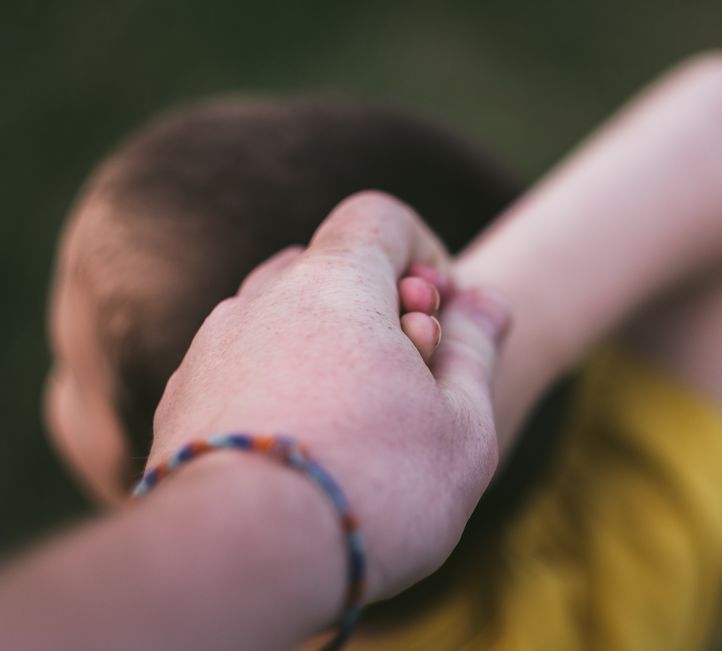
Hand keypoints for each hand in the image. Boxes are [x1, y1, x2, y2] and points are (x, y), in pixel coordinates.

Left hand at [149, 191, 510, 600]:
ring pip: (282, 321)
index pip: (378, 216)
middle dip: (378, 310)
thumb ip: (476, 349)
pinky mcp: (180, 402)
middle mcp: (261, 299)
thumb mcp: (462, 423)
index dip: (422, 254)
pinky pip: (243, 369)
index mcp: (335, 283)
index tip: (439, 318)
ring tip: (354, 428)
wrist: (241, 560)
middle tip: (407, 379)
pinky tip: (301, 456)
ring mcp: (212, 348)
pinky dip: (279, 391)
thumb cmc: (375, 485)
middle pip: (330, 270)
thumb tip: (486, 301)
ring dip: (326, 353)